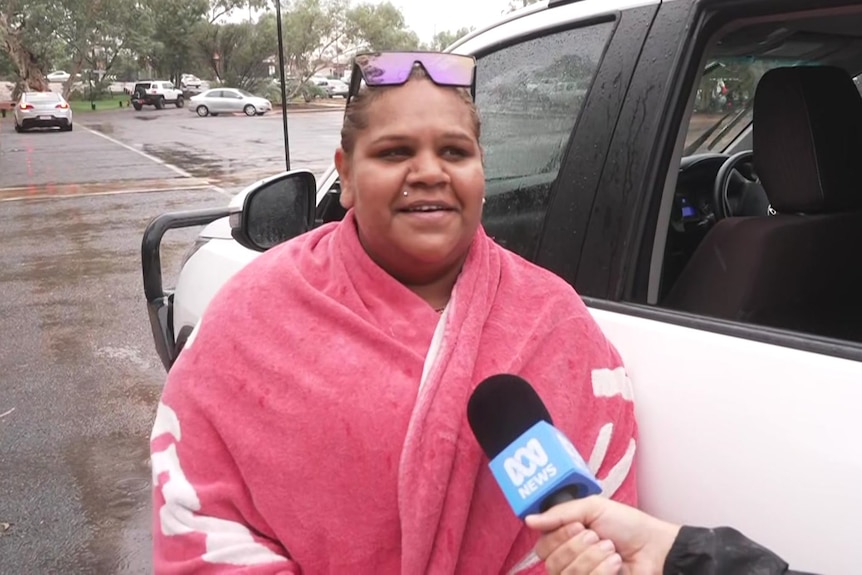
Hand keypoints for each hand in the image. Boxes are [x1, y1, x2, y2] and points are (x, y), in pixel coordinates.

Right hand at [525, 496, 680, 574]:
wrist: (655, 548)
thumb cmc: (627, 525)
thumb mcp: (592, 508)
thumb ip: (559, 514)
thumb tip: (528, 519)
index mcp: (564, 540)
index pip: (542, 547)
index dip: (558, 537)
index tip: (579, 526)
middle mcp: (568, 561)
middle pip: (551, 563)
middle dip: (578, 546)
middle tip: (597, 537)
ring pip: (568, 574)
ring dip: (593, 558)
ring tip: (611, 550)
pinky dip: (603, 571)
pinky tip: (616, 565)